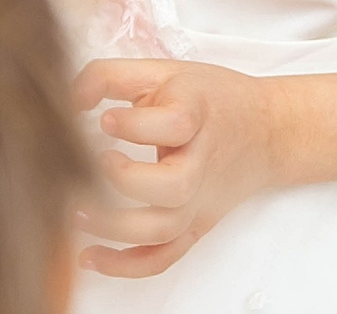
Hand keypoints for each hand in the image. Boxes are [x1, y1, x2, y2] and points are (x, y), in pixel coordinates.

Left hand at [69, 59, 281, 276]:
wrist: (268, 131)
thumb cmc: (209, 98)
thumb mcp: (163, 71)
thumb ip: (109, 77)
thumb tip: (68, 99)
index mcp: (197, 114)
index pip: (175, 124)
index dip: (134, 124)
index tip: (105, 119)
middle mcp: (203, 162)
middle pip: (174, 186)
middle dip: (127, 180)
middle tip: (98, 161)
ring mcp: (200, 200)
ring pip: (164, 229)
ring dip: (116, 228)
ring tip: (77, 213)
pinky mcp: (195, 225)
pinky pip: (165, 257)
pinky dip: (128, 265)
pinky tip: (91, 257)